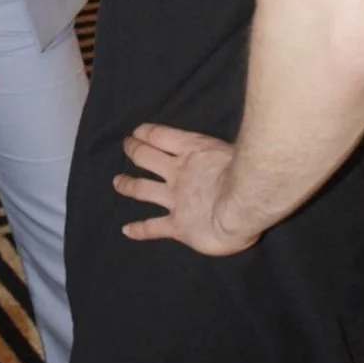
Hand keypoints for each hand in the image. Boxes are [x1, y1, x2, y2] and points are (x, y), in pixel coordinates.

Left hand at [114, 123, 259, 255]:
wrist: (242, 204)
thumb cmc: (246, 174)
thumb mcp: (234, 150)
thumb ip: (225, 152)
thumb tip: (234, 148)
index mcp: (193, 150)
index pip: (161, 136)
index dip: (146, 133)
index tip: (136, 132)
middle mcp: (178, 172)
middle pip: (146, 157)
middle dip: (134, 150)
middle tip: (126, 146)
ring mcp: (174, 199)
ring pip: (142, 189)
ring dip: (128, 185)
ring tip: (117, 182)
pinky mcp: (177, 225)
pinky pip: (153, 227)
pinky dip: (139, 229)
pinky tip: (126, 230)